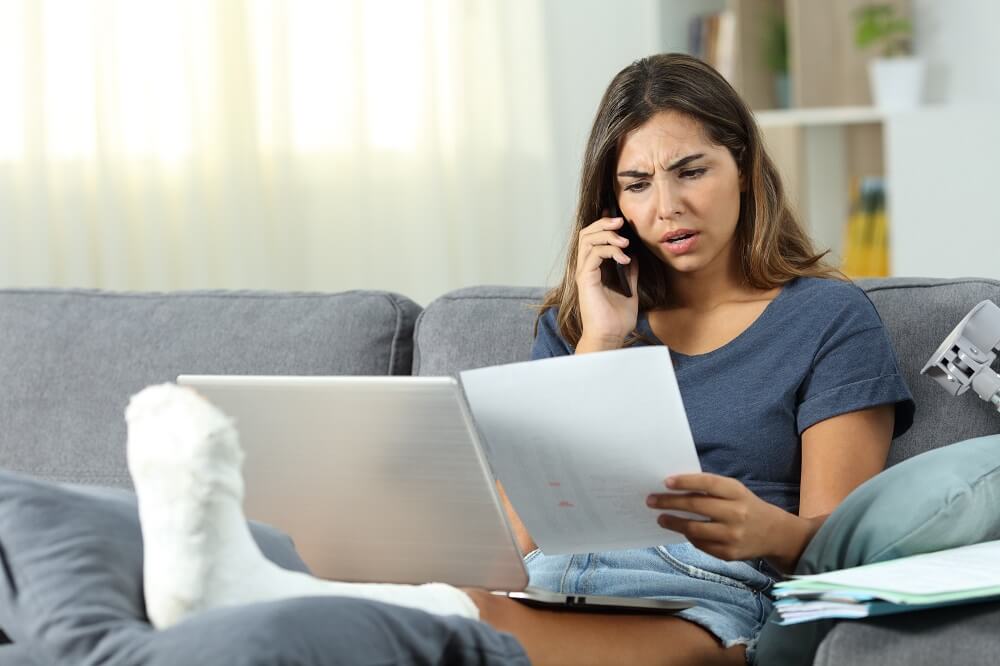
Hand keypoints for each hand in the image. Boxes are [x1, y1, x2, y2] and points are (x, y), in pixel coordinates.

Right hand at [575, 215, 638, 348]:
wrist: (610, 336)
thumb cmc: (616, 319)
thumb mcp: (629, 290)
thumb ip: (630, 273)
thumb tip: (634, 257)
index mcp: (593, 269)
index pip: (592, 238)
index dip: (603, 225)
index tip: (621, 221)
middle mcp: (585, 268)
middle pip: (586, 234)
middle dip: (604, 223)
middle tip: (621, 223)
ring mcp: (584, 273)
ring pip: (587, 240)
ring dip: (607, 235)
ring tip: (624, 242)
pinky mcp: (586, 280)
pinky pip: (593, 255)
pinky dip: (609, 251)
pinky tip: (624, 259)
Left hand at [646, 473, 795, 562]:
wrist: (774, 533)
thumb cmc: (746, 506)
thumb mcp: (735, 491)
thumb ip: (711, 489)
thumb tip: (675, 487)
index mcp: (737, 492)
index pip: (707, 483)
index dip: (685, 481)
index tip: (666, 482)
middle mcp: (736, 513)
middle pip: (696, 506)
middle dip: (669, 502)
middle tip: (652, 500)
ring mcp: (732, 535)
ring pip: (694, 529)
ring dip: (673, 522)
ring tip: (661, 518)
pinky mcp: (729, 553)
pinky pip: (701, 544)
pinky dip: (688, 536)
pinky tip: (682, 530)